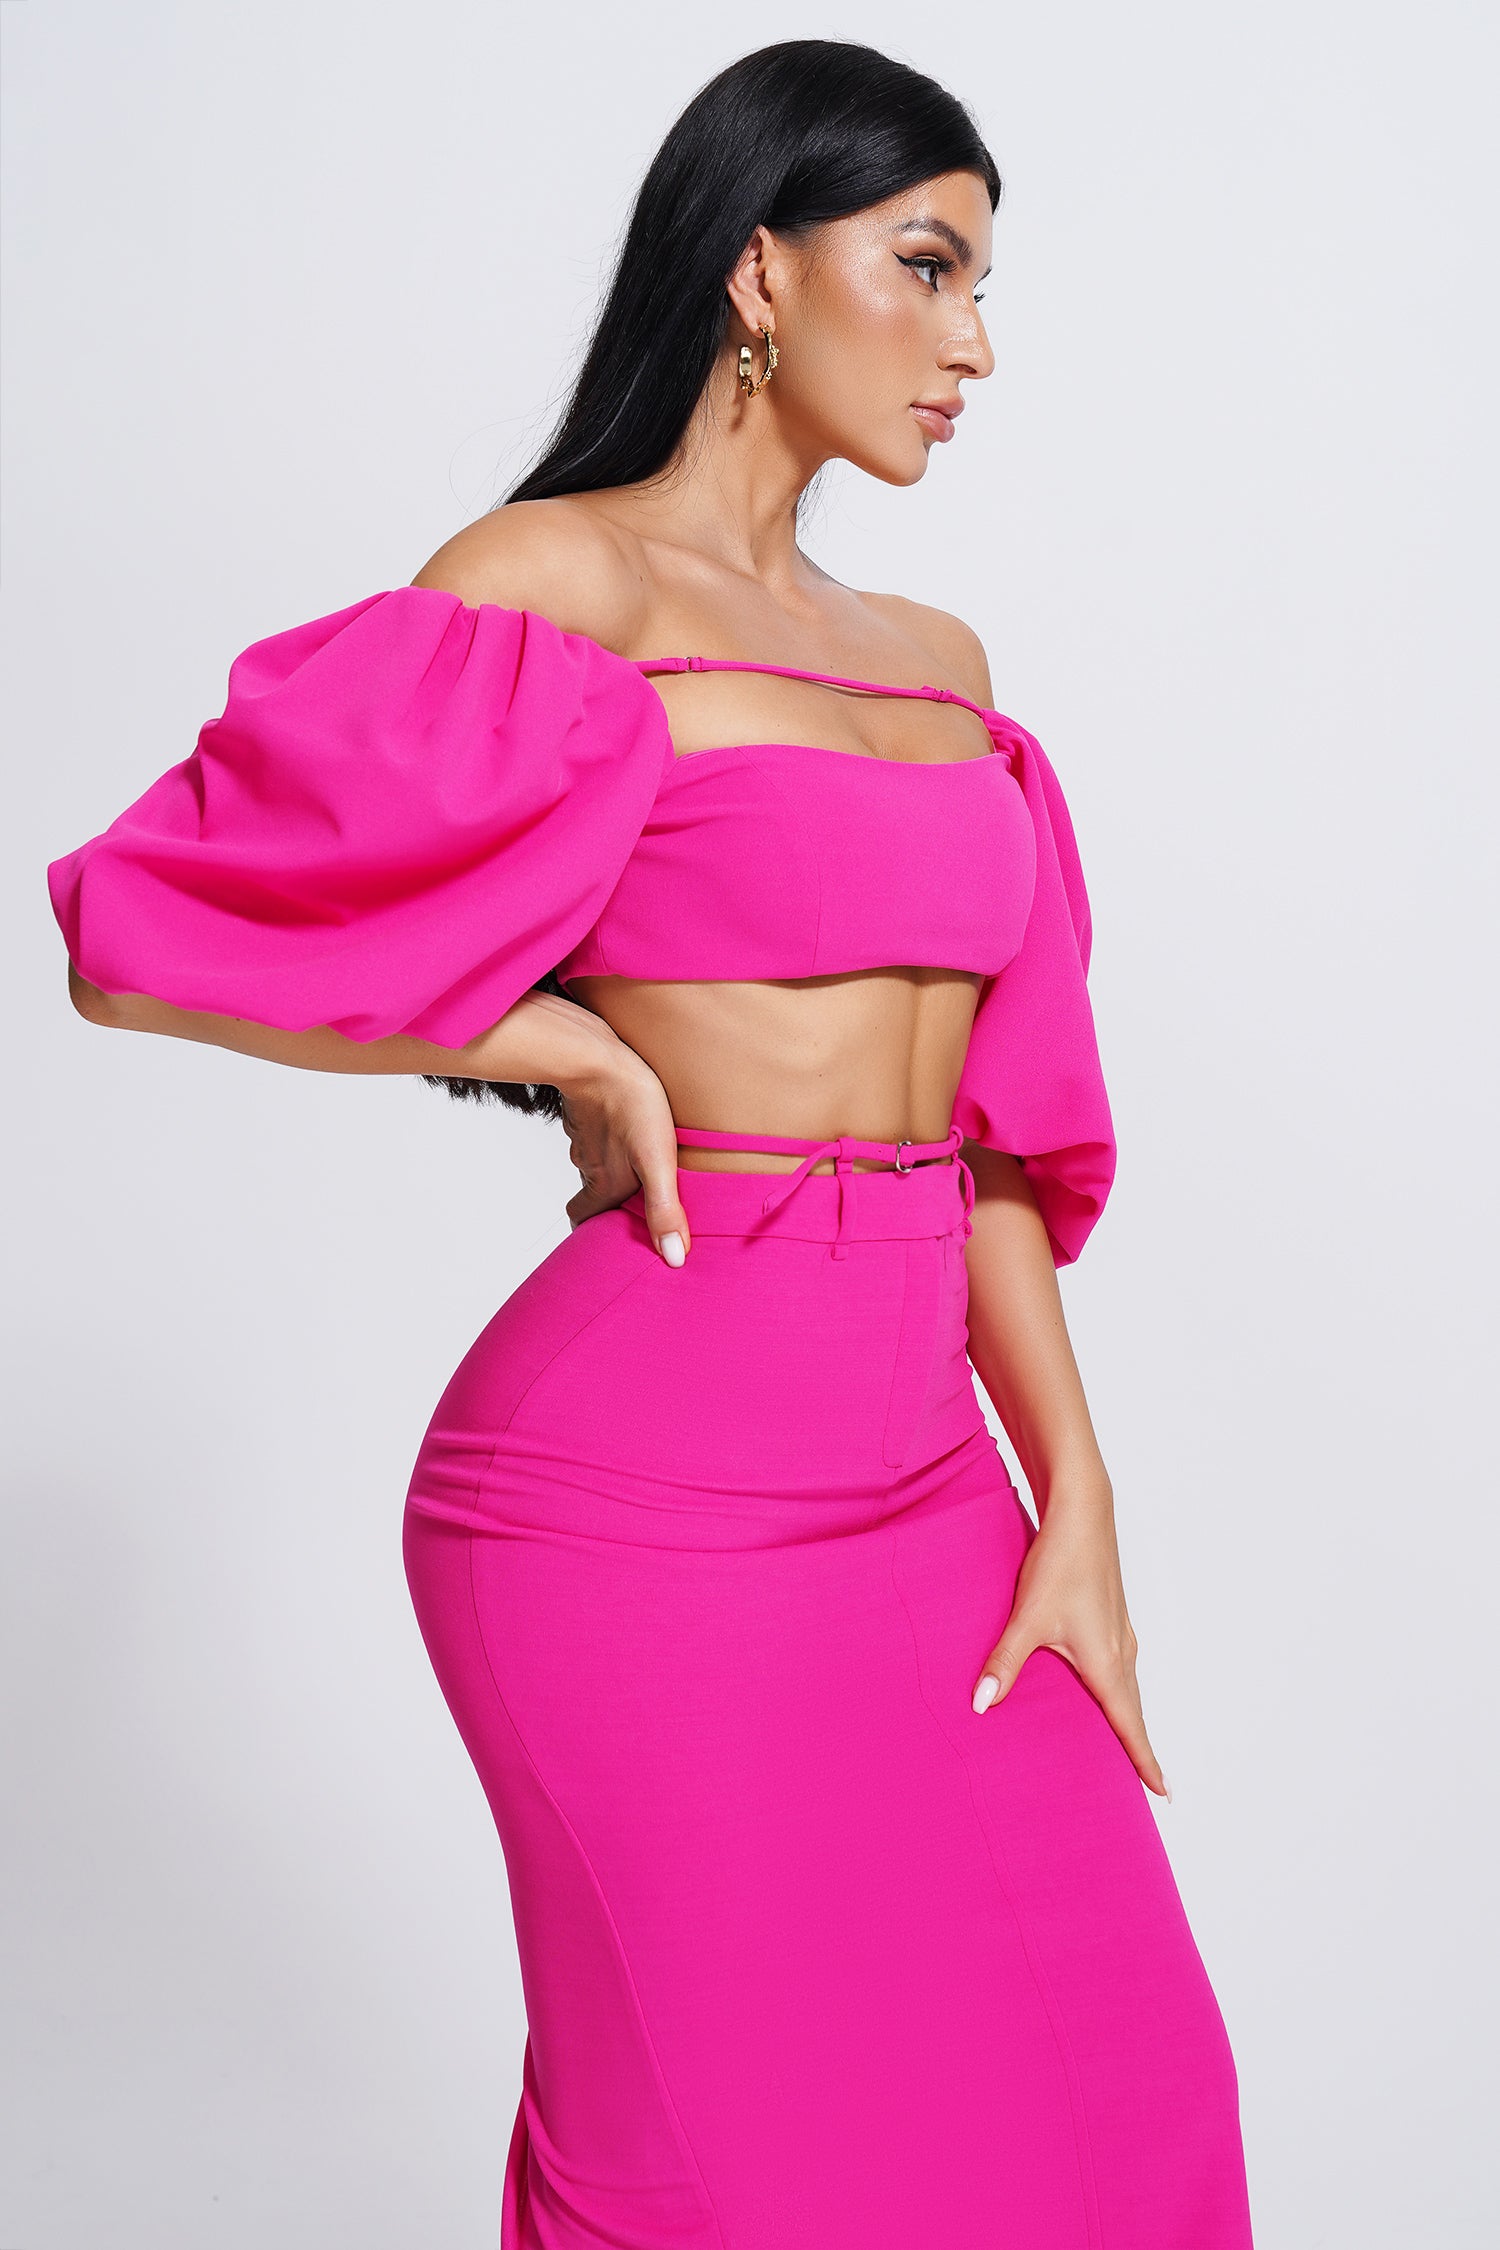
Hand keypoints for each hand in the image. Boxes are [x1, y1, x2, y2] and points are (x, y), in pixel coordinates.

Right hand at [558, 1045, 691, 1264]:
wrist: (596, 1056)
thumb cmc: (632, 1107)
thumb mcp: (658, 1163)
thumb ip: (664, 1210)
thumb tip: (674, 1259)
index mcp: (602, 1185)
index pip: (583, 1220)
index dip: (593, 1231)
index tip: (609, 1236)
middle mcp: (588, 1165)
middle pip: (590, 1192)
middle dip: (608, 1199)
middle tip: (636, 1198)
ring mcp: (583, 1137)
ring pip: (594, 1160)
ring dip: (613, 1164)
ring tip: (642, 1159)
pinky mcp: (587, 1111)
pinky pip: (596, 1131)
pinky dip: (610, 1135)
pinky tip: (631, 1126)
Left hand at [971, 1491, 1169, 1799]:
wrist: (1083, 1512)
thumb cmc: (1062, 1563)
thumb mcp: (1028, 1617)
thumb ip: (1005, 1663)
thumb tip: (981, 1704)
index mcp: (1108, 1663)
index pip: (1130, 1726)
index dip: (1145, 1762)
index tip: (1164, 1795)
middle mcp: (1122, 1651)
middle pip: (1133, 1712)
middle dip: (1137, 1748)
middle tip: (1147, 1784)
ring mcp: (1120, 1631)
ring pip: (1127, 1687)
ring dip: (1127, 1716)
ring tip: (1122, 1744)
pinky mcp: (1112, 1615)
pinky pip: (1120, 1666)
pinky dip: (1118, 1689)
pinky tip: (1100, 1689)